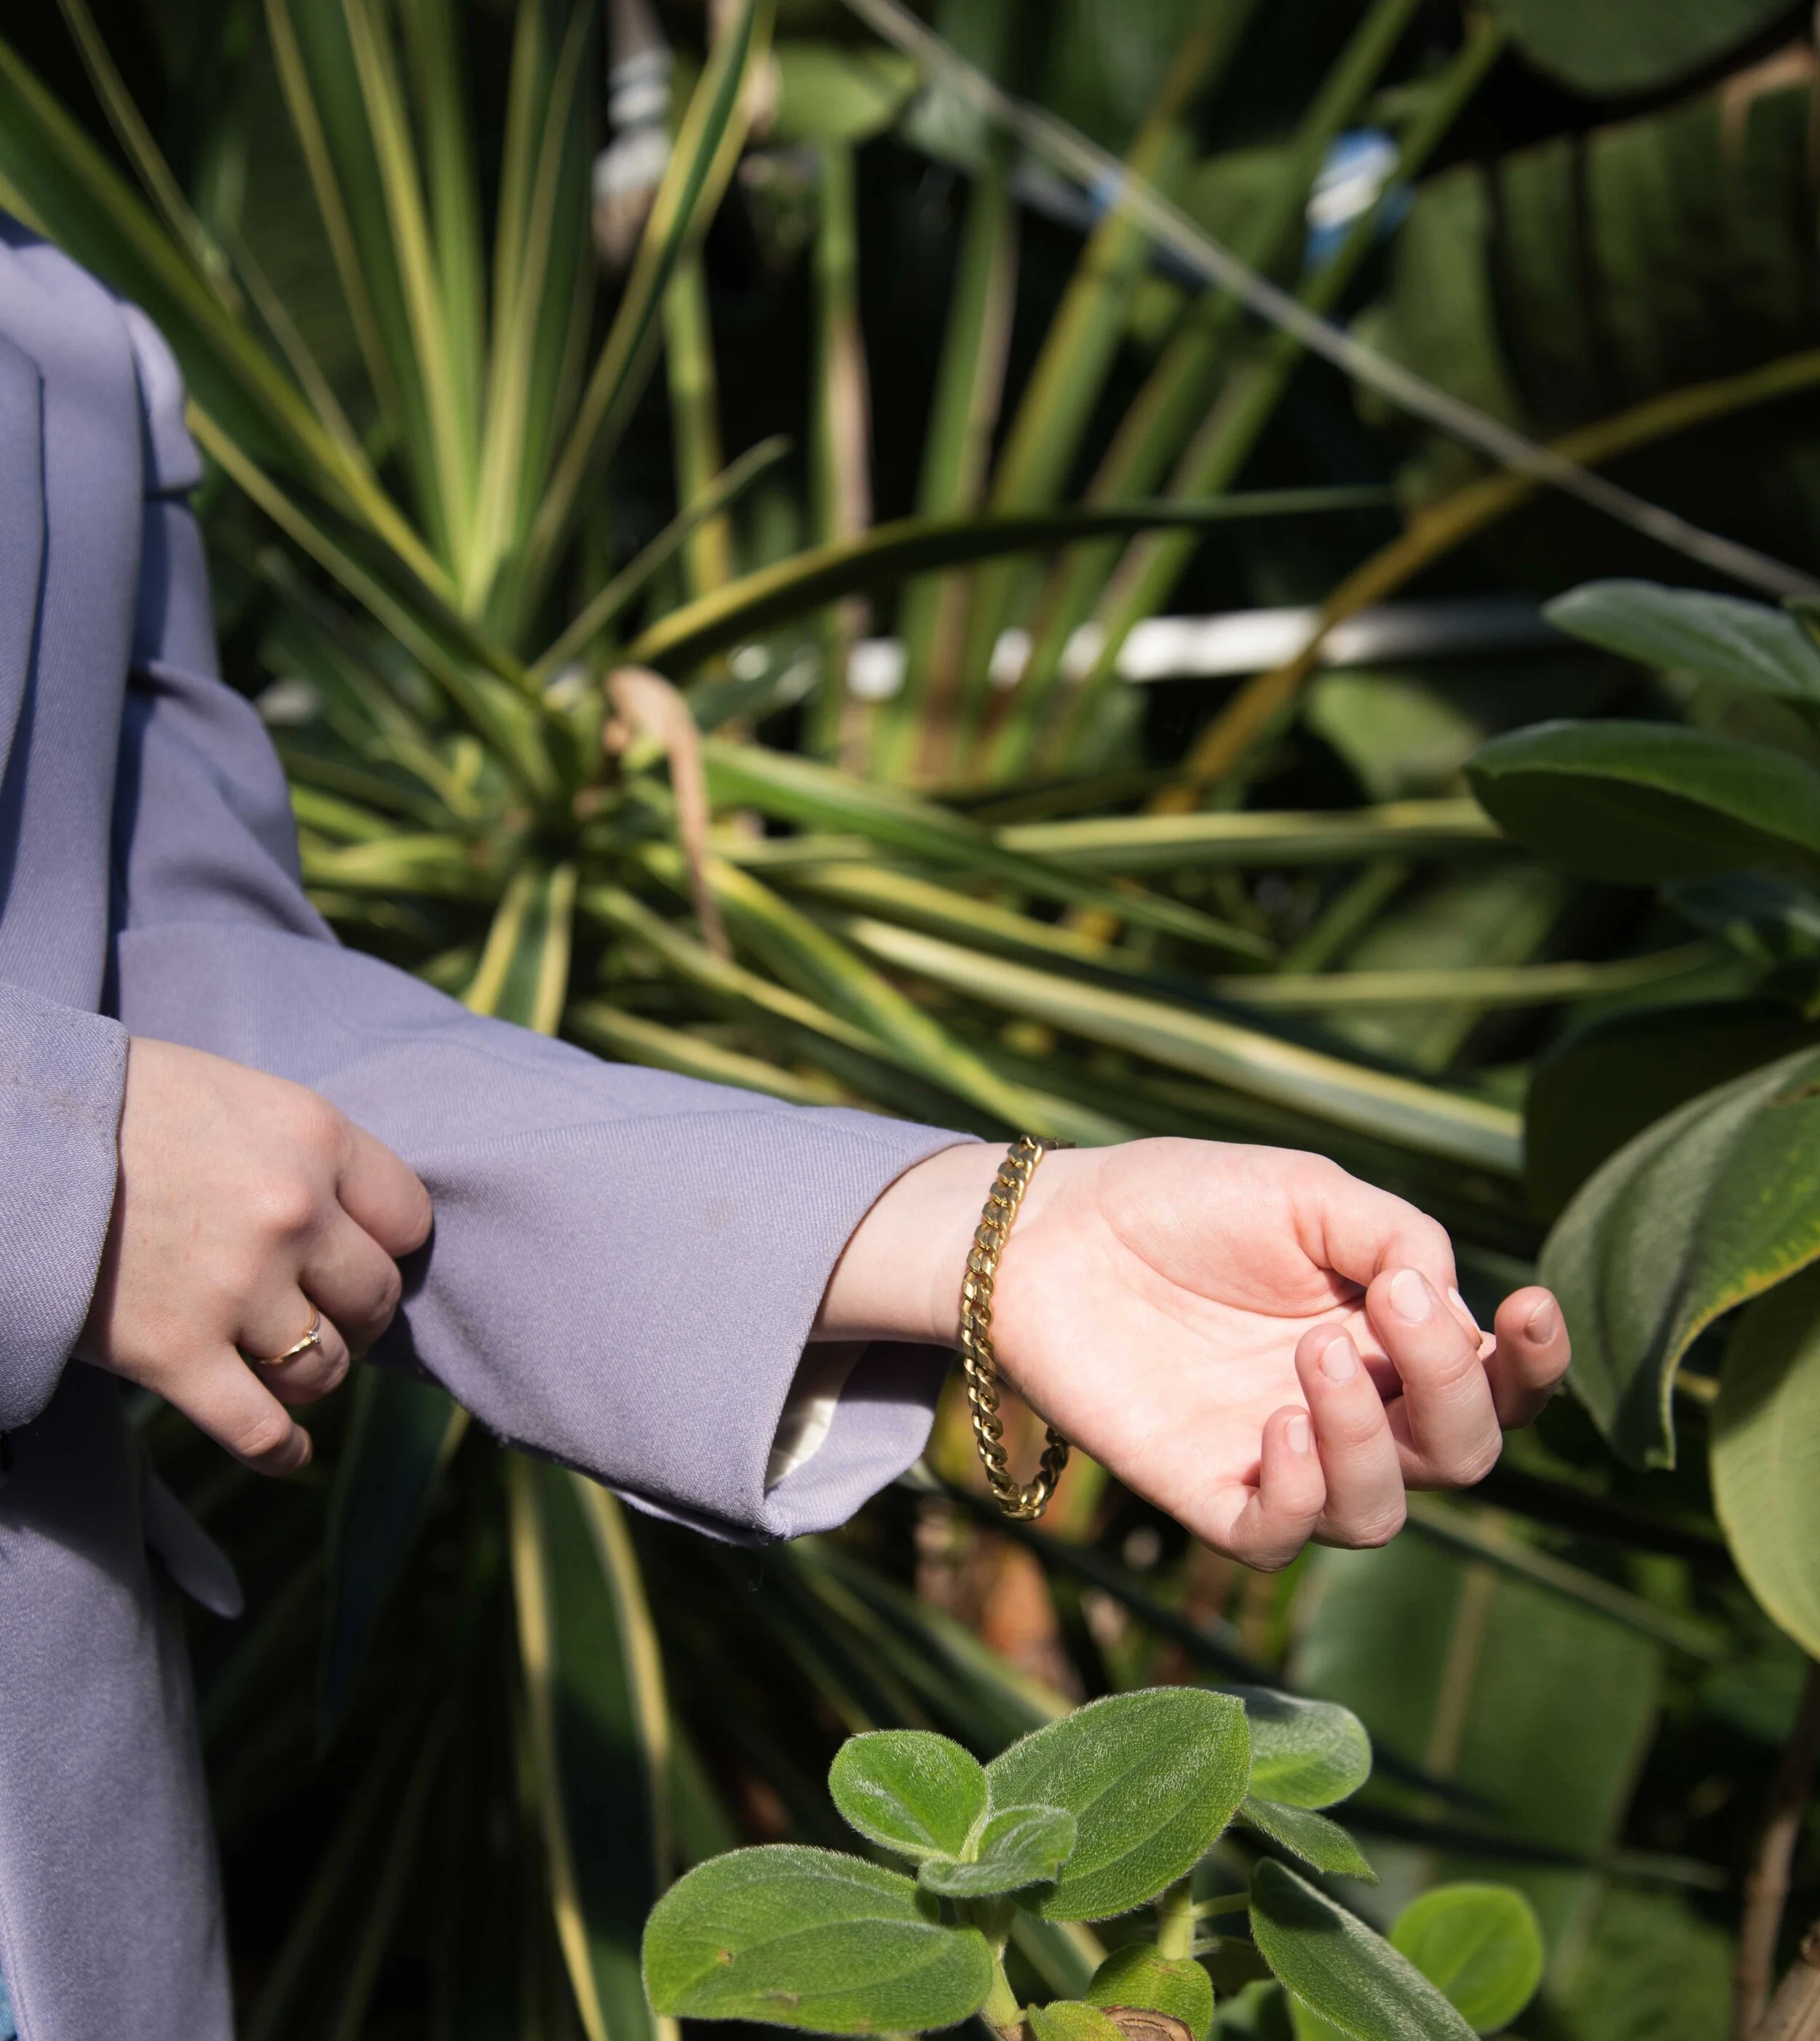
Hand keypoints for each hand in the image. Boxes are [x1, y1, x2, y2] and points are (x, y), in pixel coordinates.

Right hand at [80, 1038, 432, 1474]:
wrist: (8, 1138)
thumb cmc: (122, 1108)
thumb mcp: (236, 1098)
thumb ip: (301, 1152)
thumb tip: (350, 1215)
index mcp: (315, 1137)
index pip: (408, 1219)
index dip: (386, 1247)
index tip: (361, 1257)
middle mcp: (292, 1213)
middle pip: (374, 1298)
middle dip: (353, 1316)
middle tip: (321, 1315)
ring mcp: (236, 1288)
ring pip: (324, 1368)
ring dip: (312, 1375)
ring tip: (284, 1364)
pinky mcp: (175, 1354)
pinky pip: (261, 1431)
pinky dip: (282, 1451)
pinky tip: (287, 1450)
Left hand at [817, 1139, 1569, 1568]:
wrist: (1048, 1230)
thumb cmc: (1180, 1201)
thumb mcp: (1305, 1191)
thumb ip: (1396, 1236)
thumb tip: (1454, 1306)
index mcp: (1389, 1336)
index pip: (1498, 1381)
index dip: (1537, 1362)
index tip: (1527, 1304)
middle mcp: (1351, 1408)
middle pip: (1462, 1454)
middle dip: (1454, 1391)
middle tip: (1389, 1309)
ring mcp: (1280, 1458)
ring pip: (1381, 1512)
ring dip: (1370, 1441)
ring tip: (1313, 1355)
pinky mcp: (1207, 1492)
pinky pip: (1282, 1540)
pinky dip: (1300, 1493)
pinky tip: (1277, 1423)